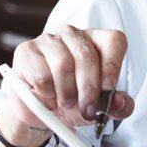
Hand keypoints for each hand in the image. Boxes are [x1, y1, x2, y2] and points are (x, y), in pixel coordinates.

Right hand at [0, 26, 134, 141]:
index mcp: (98, 41)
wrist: (43, 111)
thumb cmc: (76, 101)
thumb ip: (119, 106)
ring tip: (66, 103)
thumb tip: (120, 101)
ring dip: (66, 92)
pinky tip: (48, 97)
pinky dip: (47, 93)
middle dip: (88, 87)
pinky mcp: (27, 51)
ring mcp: (49, 39)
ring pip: (62, 64)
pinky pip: (40, 74)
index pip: (113, 41)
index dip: (112, 65)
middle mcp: (74, 35)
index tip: (108, 88)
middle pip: (86, 55)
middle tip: (87, 108)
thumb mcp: (102, 107)